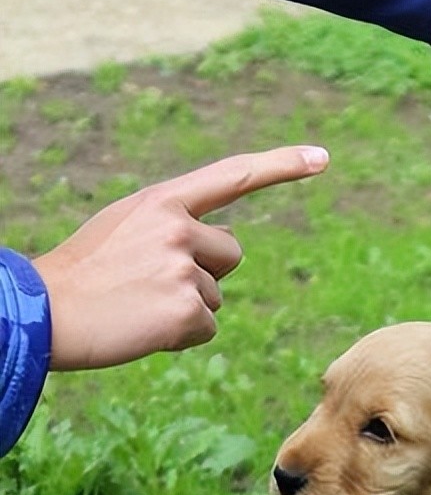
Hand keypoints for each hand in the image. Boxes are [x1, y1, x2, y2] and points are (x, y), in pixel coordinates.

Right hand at [32, 145, 328, 370]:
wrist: (44, 314)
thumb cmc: (87, 273)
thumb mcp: (127, 228)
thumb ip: (178, 225)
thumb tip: (231, 245)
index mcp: (162, 201)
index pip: (234, 176)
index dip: (281, 165)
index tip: (323, 158)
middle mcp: (178, 228)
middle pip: (231, 254)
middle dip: (205, 273)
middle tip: (150, 281)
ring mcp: (183, 269)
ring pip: (216, 296)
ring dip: (187, 307)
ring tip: (138, 304)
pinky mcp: (185, 311)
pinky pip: (208, 327)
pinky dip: (181, 336)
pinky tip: (144, 327)